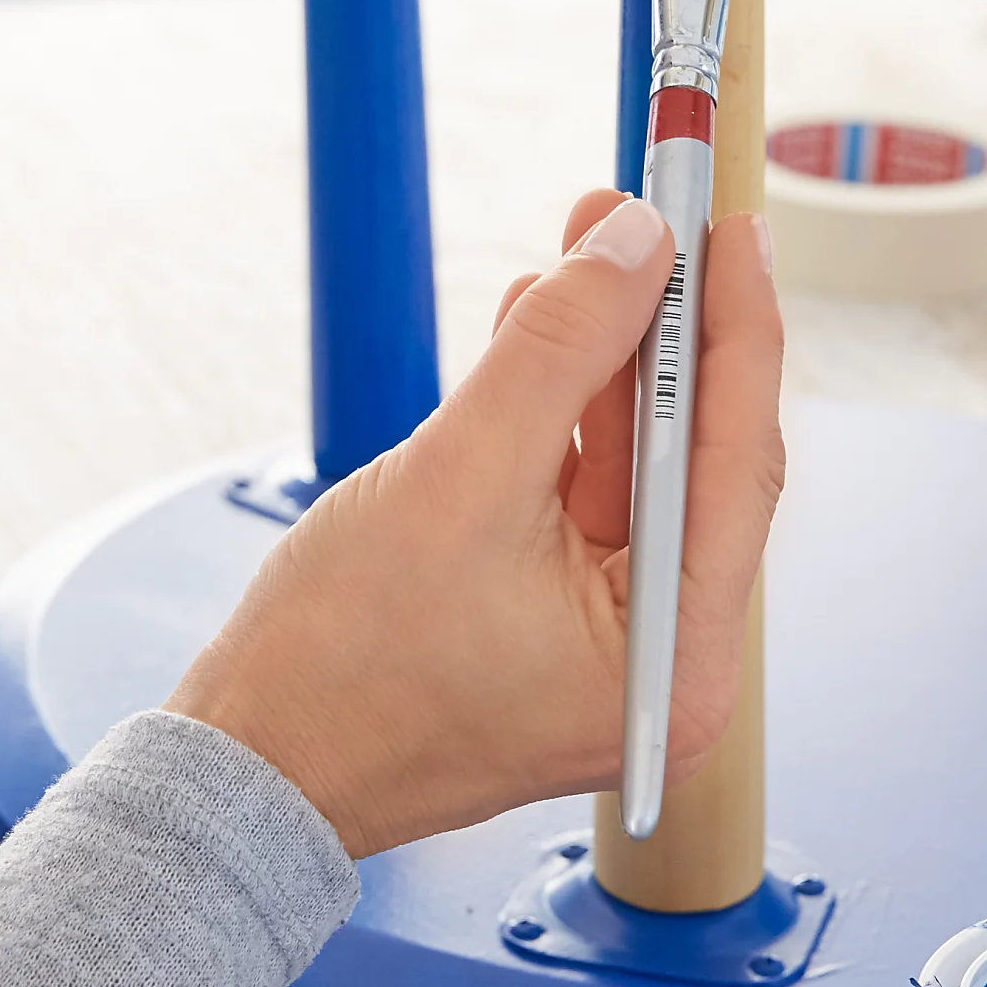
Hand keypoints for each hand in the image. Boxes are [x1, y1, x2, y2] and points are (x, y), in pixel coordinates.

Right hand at [166, 191, 784, 858]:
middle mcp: (666, 657)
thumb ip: (561, 351)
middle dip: (662, 329)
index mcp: (679, 660)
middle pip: (691, 457)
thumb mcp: (462, 476)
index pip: (737, 459)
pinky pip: (581, 491)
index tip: (733, 228)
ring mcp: (610, 641)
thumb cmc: (341, 666)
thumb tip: (636, 245)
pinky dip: (560, 410)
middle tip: (647, 220)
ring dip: (603, 356)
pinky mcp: (555, 615)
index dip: (739, 328)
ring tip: (584, 247)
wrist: (247, 766)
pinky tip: (539, 325)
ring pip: (633, 464)